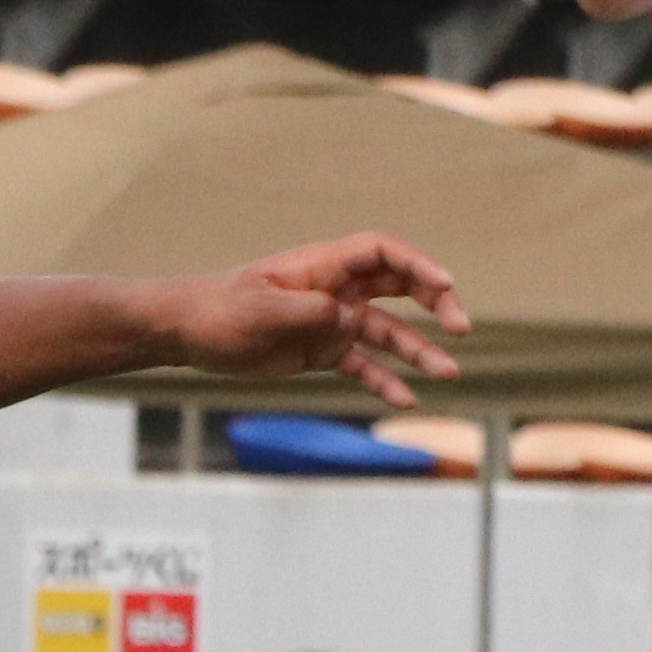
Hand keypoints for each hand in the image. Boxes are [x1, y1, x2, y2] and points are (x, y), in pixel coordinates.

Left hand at [170, 232, 466, 404]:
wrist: (191, 333)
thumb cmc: (221, 311)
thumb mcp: (261, 310)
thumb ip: (307, 311)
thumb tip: (346, 317)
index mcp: (323, 266)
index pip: (382, 252)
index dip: (417, 263)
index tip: (445, 283)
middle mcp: (336, 289)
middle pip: (400, 286)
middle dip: (435, 301)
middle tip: (459, 326)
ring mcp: (333, 320)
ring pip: (388, 332)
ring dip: (419, 351)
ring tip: (448, 373)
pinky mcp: (323, 351)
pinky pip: (363, 366)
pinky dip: (385, 381)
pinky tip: (407, 399)